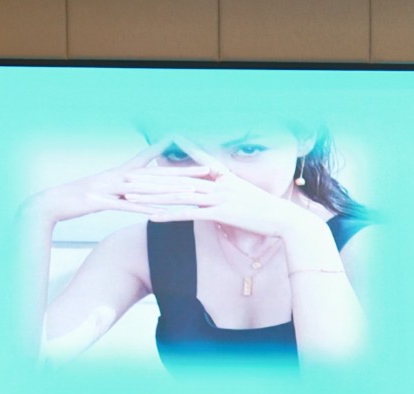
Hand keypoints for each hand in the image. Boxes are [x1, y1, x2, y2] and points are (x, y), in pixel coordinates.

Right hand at [23, 139, 204, 225]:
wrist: (54, 202)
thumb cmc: (82, 198)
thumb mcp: (108, 191)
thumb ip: (127, 189)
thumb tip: (145, 191)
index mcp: (123, 172)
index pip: (155, 164)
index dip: (177, 161)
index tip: (198, 158)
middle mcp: (121, 176)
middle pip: (159, 174)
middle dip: (185, 173)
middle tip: (209, 170)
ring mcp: (113, 188)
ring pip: (148, 189)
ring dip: (171, 191)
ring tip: (194, 192)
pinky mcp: (104, 202)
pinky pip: (129, 207)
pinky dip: (147, 210)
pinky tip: (163, 213)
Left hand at [139, 141, 313, 240]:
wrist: (286, 220)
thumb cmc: (270, 214)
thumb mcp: (248, 200)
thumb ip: (231, 197)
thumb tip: (223, 202)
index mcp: (224, 178)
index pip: (196, 163)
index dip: (174, 157)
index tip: (154, 153)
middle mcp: (218, 184)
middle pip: (177, 180)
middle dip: (149, 180)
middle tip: (127, 178)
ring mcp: (218, 198)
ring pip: (178, 195)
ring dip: (152, 197)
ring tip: (130, 196)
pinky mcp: (220, 214)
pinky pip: (189, 214)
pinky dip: (170, 215)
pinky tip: (151, 216)